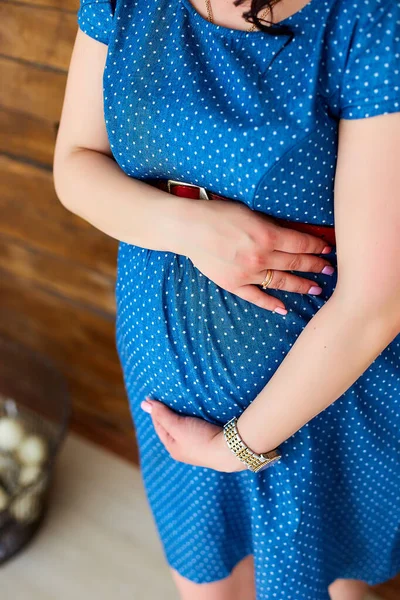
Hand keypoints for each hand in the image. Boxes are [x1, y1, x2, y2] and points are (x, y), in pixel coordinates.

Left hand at [140, 397, 246, 472]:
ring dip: (183, 416)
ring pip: (186, 428)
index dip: (156, 411)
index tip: (153, 397)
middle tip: (166, 398)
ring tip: (182, 403)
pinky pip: (198, 427)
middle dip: (168, 414)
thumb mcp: (177, 426)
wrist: (230, 450)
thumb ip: (162, 415)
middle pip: (172, 428)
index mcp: (173, 448)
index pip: (159, 426)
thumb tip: (144, 404)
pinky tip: (199, 413)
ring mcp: (198, 446)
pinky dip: (194, 419)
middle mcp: (184, 449)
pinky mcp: (211, 441)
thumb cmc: (200, 439)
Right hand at [181, 198, 334, 312]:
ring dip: (302, 286)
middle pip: (296, 262)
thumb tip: (293, 233)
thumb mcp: (249, 212)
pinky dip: (271, 303)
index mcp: (267, 235)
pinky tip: (284, 308)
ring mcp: (248, 274)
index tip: (328, 249)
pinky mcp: (234, 284)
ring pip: (282, 282)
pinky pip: (257, 297)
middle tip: (330, 270)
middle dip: (316, 265)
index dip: (317, 246)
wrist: (187, 228)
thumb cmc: (217, 214)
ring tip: (317, 289)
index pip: (301, 243)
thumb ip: (271, 225)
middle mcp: (261, 257)